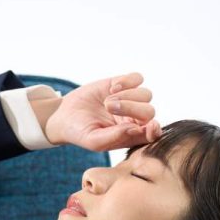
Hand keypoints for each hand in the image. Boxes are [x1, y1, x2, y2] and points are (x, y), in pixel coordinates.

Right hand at [44, 72, 161, 151]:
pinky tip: (111, 88)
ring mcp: (130, 100)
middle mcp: (134, 119)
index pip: (152, 134)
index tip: (149, 126)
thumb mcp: (93, 141)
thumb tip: (134, 128)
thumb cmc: (80, 132)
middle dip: (131, 108)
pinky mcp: (123, 84)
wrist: (65, 115)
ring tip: (107, 102)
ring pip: (145, 94)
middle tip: (109, 107)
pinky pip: (137, 78)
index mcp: (131, 136)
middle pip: (149, 111)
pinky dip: (126, 82)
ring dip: (126, 96)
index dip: (154, 130)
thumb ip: (114, 137)